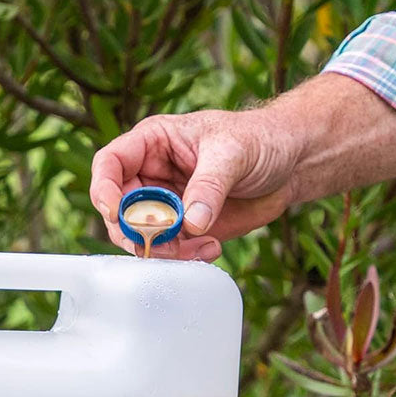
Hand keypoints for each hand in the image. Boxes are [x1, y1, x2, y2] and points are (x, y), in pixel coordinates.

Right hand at [88, 74, 395, 260]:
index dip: (104, 189)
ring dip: (164, 250)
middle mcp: (151, 175)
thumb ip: (210, 185)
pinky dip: (184, 257)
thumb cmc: (260, 139)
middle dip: (138, 231)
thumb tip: (190, 222)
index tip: (116, 212)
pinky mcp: (182, 229)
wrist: (291, 163)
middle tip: (167, 240)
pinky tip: (212, 248)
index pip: (109, 164)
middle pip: (119, 210)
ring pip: (140, 237)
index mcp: (152, 144)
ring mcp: (164, 205)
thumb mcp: (234, 152)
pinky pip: (168, 250)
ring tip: (202, 246)